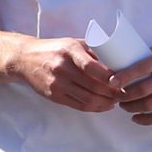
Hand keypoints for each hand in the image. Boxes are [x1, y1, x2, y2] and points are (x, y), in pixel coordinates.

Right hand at [6, 38, 121, 111]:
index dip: (110, 77)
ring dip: (106, 103)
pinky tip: (104, 105)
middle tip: (125, 93)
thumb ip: (94, 52)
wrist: (25, 59)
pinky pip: (79, 106)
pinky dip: (95, 108)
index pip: (92, 67)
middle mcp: (62, 68)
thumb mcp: (73, 43)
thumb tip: (119, 63)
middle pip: (93, 86)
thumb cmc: (55, 49)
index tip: (122, 81)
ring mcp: (57, 84)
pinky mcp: (54, 96)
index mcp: (69, 50)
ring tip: (116, 100)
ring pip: (88, 99)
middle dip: (113, 93)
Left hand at [116, 45, 151, 126]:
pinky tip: (136, 119)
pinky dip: (146, 120)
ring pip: (149, 104)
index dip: (123, 77)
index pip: (140, 67)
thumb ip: (149, 55)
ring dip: (131, 108)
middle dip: (123, 96)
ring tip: (124, 106)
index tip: (110, 82)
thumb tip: (125, 62)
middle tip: (115, 96)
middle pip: (141, 90)